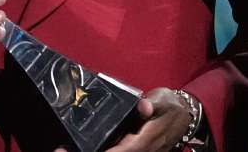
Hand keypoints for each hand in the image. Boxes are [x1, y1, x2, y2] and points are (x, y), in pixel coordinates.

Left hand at [53, 88, 193, 151]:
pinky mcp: (136, 149)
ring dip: (95, 150)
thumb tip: (144, 106)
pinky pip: (119, 150)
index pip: (122, 151)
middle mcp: (142, 150)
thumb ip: (153, 104)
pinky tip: (85, 144)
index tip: (82, 150)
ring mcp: (140, 151)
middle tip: (61, 151)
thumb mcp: (164, 100)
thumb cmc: (172, 106)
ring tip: (64, 150)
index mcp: (146, 140)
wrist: (186, 115)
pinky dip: (104, 148)